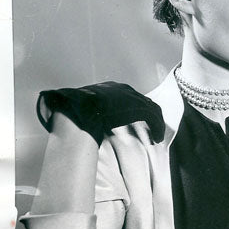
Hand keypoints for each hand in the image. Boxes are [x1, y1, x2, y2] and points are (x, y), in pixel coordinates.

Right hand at [36, 82, 164, 144]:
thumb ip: (82, 114)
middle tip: (151, 130)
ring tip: (156, 137)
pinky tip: (156, 139)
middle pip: (142, 102)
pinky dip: (157, 128)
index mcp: (108, 89)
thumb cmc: (71, 114)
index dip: (135, 110)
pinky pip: (152, 117)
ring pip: (150, 109)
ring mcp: (130, 96)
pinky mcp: (136, 106)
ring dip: (156, 124)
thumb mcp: (78, 111)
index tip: (137, 122)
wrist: (75, 110)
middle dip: (148, 115)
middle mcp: (121, 89)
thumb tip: (72, 126)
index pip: (128, 98)